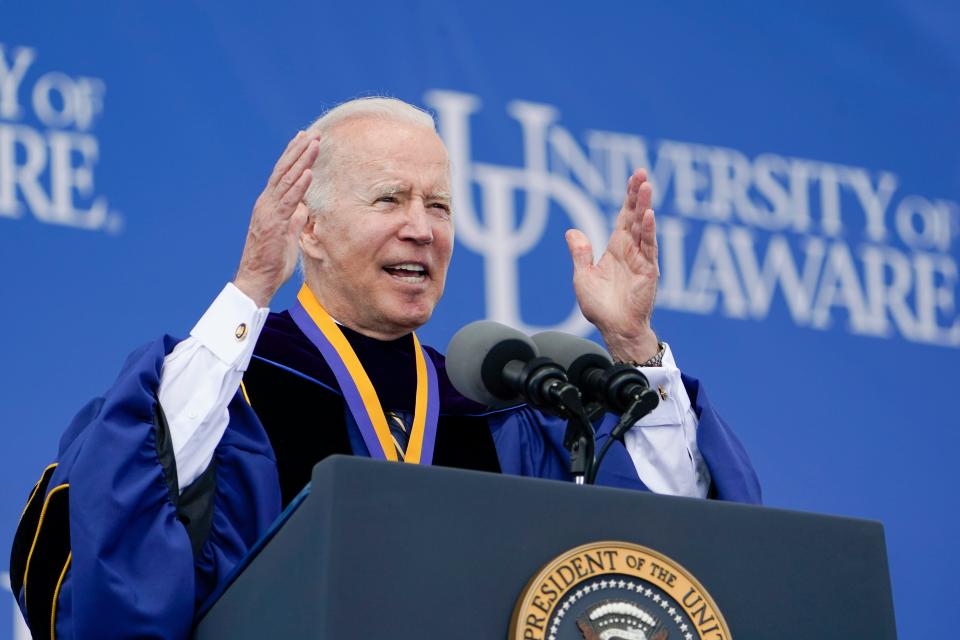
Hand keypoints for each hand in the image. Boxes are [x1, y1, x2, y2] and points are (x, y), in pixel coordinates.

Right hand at [234, 131, 318, 306]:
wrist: (257, 279)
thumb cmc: (273, 261)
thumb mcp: (288, 236)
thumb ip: (294, 220)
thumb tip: (303, 209)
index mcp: (270, 205)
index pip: (283, 174)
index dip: (293, 155)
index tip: (305, 138)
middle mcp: (267, 203)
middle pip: (284, 170)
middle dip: (299, 150)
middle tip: (313, 132)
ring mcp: (269, 212)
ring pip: (287, 180)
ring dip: (302, 160)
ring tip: (315, 143)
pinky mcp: (275, 224)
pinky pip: (288, 201)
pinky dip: (299, 185)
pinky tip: (308, 172)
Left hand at [566, 168, 659, 361]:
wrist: (615, 329)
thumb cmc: (601, 307)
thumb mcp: (583, 277)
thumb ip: (581, 253)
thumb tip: (571, 231)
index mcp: (616, 249)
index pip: (624, 217)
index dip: (628, 198)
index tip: (634, 178)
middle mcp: (631, 250)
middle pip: (635, 216)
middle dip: (638, 194)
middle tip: (642, 172)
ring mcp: (642, 259)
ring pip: (643, 227)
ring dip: (645, 207)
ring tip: (646, 186)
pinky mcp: (649, 271)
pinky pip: (649, 248)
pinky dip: (648, 232)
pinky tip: (648, 215)